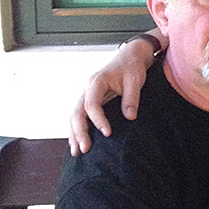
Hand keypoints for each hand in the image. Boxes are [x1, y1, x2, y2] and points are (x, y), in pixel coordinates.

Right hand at [67, 37, 159, 154]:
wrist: (130, 56)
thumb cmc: (132, 67)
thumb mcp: (135, 80)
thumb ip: (131, 98)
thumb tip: (130, 117)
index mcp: (96, 82)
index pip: (92, 104)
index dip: (98, 120)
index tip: (107, 133)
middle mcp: (87, 89)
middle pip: (76, 112)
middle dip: (79, 132)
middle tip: (85, 149)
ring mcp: (86, 95)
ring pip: (74, 116)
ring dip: (74, 134)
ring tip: (77, 152)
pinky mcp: (89, 100)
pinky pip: (79, 116)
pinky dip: (77, 129)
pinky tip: (78, 143)